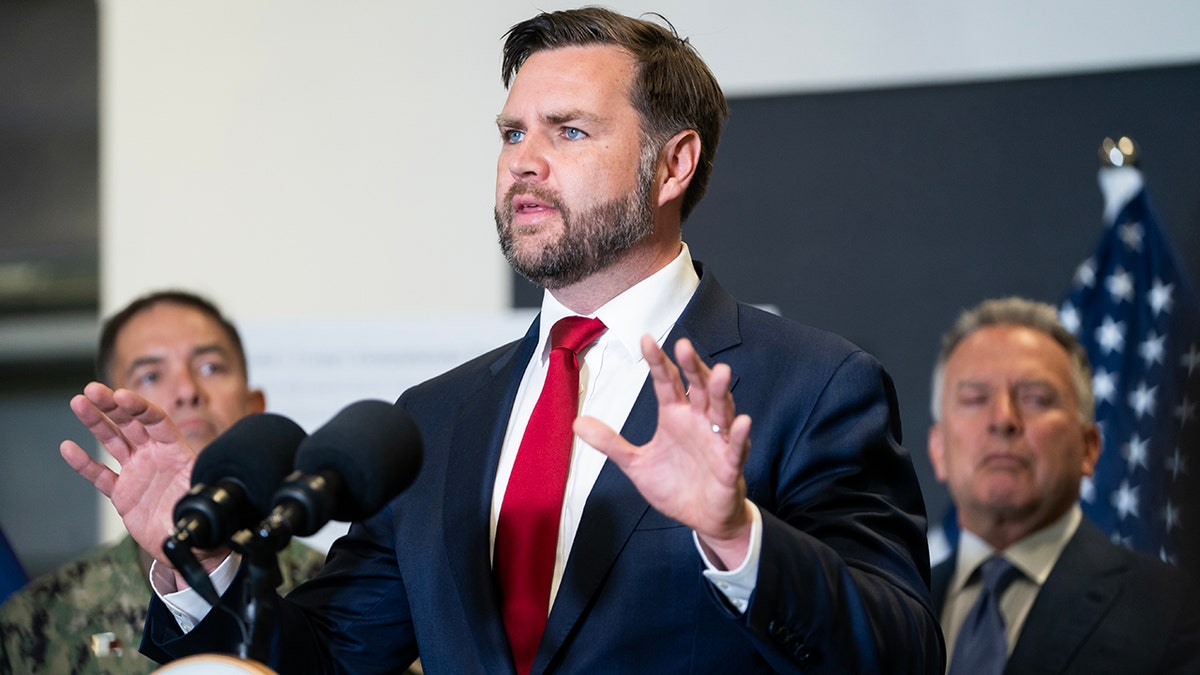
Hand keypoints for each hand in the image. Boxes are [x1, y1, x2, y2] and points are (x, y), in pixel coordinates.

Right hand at [59, 382, 196, 566]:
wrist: (190, 543)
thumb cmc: (202, 515)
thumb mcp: (203, 494)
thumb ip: (195, 482)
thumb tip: (193, 478)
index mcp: (176, 452)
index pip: (156, 421)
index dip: (139, 407)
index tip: (121, 396)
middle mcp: (155, 457)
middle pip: (131, 424)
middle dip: (112, 405)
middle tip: (92, 389)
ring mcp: (137, 473)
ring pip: (113, 442)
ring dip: (96, 423)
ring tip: (79, 403)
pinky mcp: (123, 493)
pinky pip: (100, 475)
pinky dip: (84, 463)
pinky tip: (68, 448)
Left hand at [575, 336, 752, 568]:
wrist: (701, 519)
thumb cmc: (675, 485)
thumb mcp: (636, 464)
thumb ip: (611, 443)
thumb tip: (576, 422)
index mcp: (675, 416)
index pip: (666, 383)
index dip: (657, 361)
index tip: (645, 339)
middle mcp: (698, 422)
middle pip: (697, 387)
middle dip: (692, 367)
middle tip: (683, 346)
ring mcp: (717, 441)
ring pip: (721, 410)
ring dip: (720, 392)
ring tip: (721, 372)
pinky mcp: (730, 465)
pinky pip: (736, 447)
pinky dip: (739, 435)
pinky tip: (742, 421)